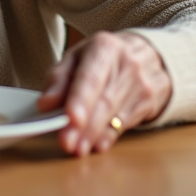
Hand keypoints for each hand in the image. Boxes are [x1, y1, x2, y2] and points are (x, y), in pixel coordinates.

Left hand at [37, 31, 171, 156]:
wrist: (147, 55)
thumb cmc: (103, 58)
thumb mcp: (77, 57)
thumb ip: (59, 79)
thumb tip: (45, 104)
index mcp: (104, 47)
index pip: (91, 77)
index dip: (81, 100)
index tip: (71, 118)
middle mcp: (127, 64)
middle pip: (104, 100)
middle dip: (84, 126)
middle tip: (67, 143)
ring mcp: (142, 84)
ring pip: (115, 115)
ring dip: (94, 135)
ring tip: (78, 148)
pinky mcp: (149, 102)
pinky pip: (127, 123)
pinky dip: (109, 136)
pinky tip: (97, 144)